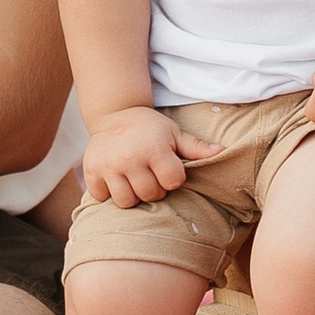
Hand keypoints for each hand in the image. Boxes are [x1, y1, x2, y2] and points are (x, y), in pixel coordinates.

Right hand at [81, 107, 206, 207]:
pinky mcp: (91, 170)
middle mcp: (130, 157)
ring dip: (132, 194)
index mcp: (154, 148)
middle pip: (150, 194)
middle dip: (154, 188)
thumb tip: (223, 152)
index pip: (173, 182)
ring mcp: (108, 165)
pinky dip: (108, 192)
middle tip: (150, 173)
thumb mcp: (174, 133)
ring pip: (126, 201)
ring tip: (133, 179)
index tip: (167, 168)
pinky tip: (115, 179)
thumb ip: (196, 147)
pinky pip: (102, 197)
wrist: (114, 113)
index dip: (173, 178)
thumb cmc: (150, 127)